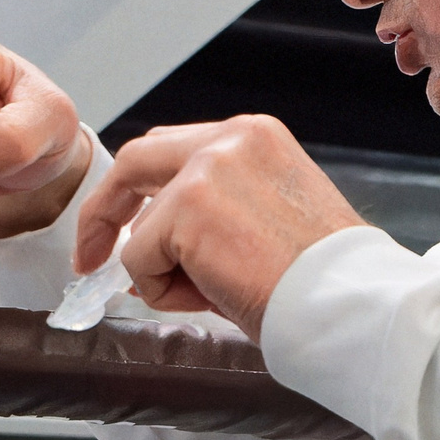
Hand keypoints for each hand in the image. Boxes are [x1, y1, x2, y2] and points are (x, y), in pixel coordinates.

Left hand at [72, 116, 365, 338]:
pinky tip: (215, 298)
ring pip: (141, 227)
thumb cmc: (323, 279)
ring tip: (215, 295)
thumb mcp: (269, 219)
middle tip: (90, 258)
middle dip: (105, 212)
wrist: (350, 303)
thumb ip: (211, 212)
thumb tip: (147, 246)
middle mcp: (230, 139)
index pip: (172, 149)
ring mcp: (206, 169)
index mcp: (255, 137)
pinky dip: (164, 292)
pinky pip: (139, 260)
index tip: (119, 231)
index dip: (139, 193)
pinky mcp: (188, 209)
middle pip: (136, 160)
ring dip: (162, 272)